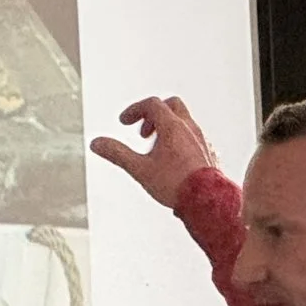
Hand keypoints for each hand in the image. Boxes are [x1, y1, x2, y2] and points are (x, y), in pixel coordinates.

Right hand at [90, 98, 219, 210]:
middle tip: (143, 133)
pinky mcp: (210, 152)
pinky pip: (194, 136)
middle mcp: (190, 128)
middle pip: (171, 105)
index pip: (152, 104)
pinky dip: (180, 139)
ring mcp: (203, 139)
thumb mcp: (140, 169)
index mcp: (173, 127)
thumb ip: (117, 154)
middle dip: (153, 114)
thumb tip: (96, 143)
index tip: (124, 123)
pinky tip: (174, 160)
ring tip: (156, 150)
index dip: (134, 110)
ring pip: (184, 121)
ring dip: (167, 128)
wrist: (208, 201)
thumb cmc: (175, 185)